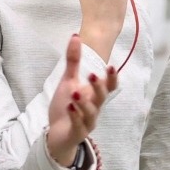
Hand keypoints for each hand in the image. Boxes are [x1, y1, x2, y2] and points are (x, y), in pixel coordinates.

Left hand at [45, 34, 116, 165]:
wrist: (57, 133)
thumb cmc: (67, 106)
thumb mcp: (68, 81)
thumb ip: (74, 61)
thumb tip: (76, 36)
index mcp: (94, 95)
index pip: (108, 87)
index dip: (112, 78)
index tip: (111, 67)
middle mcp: (94, 108)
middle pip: (102, 98)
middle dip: (99, 87)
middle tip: (93, 75)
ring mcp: (87, 121)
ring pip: (91, 113)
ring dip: (84, 103)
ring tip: (75, 93)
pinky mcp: (77, 132)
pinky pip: (78, 125)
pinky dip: (75, 117)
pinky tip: (70, 107)